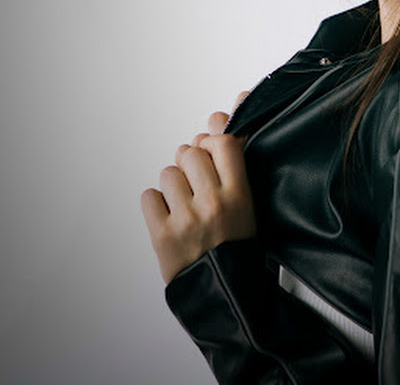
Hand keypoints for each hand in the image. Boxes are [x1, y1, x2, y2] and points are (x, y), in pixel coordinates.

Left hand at [141, 93, 254, 282]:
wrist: (226, 292)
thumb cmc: (238, 244)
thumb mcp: (249, 201)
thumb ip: (235, 159)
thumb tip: (226, 108)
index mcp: (240, 194)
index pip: (224, 142)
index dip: (214, 139)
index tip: (211, 148)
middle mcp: (213, 203)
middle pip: (191, 152)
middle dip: (192, 162)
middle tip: (197, 181)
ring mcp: (186, 219)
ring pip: (168, 172)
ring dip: (174, 183)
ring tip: (185, 202)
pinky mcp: (162, 236)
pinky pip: (149, 196)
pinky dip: (156, 203)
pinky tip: (170, 214)